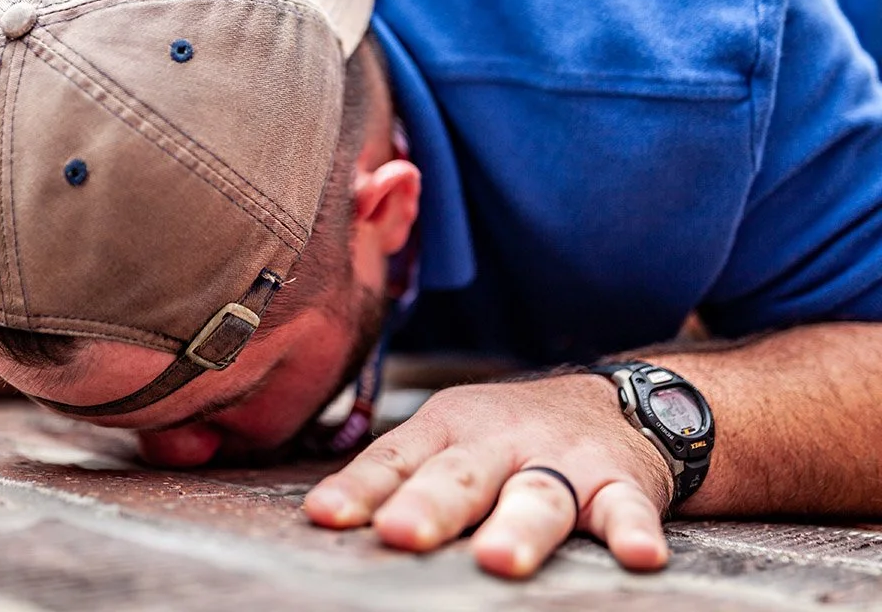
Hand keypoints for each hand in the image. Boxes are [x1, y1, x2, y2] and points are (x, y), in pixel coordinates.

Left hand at [303, 374, 673, 576]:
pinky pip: (627, 510)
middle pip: (461, 476)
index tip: (326, 516)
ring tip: (499, 560)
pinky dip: (634, 532)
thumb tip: (322, 518)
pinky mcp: (622, 483)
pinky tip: (638, 556)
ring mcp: (563, 461)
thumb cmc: (510, 434)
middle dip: (430, 505)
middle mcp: (501, 441)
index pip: (396, 459)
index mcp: (449, 428)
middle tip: (401, 534)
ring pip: (538, 496)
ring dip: (519, 527)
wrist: (623, 402)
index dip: (360, 489)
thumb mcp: (450, 439)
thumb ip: (396, 478)